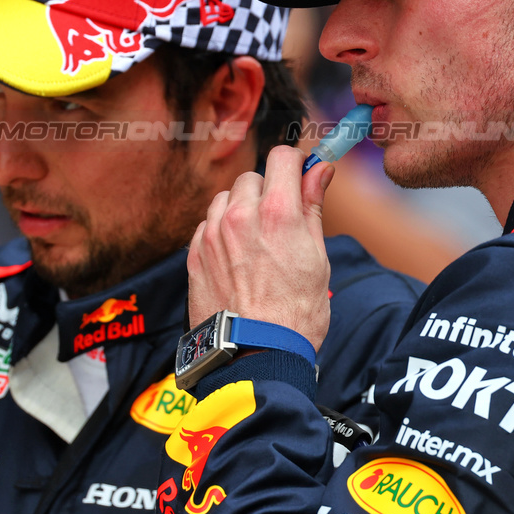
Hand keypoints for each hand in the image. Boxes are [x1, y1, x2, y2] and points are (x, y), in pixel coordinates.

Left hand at [187, 145, 334, 352]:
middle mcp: (239, 215)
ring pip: (225, 198)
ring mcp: (212, 234)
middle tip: (281, 221)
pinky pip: (207, 225)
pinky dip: (220, 232)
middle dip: (268, 190)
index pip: (282, 157)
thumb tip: (319, 170)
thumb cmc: (295, 314)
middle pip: (253, 177)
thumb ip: (313, 206)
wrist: (256, 356)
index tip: (300, 175)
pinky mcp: (194, 255)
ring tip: (256, 242)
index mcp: (277, 212)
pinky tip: (236, 258)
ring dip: (240, 209)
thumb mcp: (318, 257)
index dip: (295, 163)